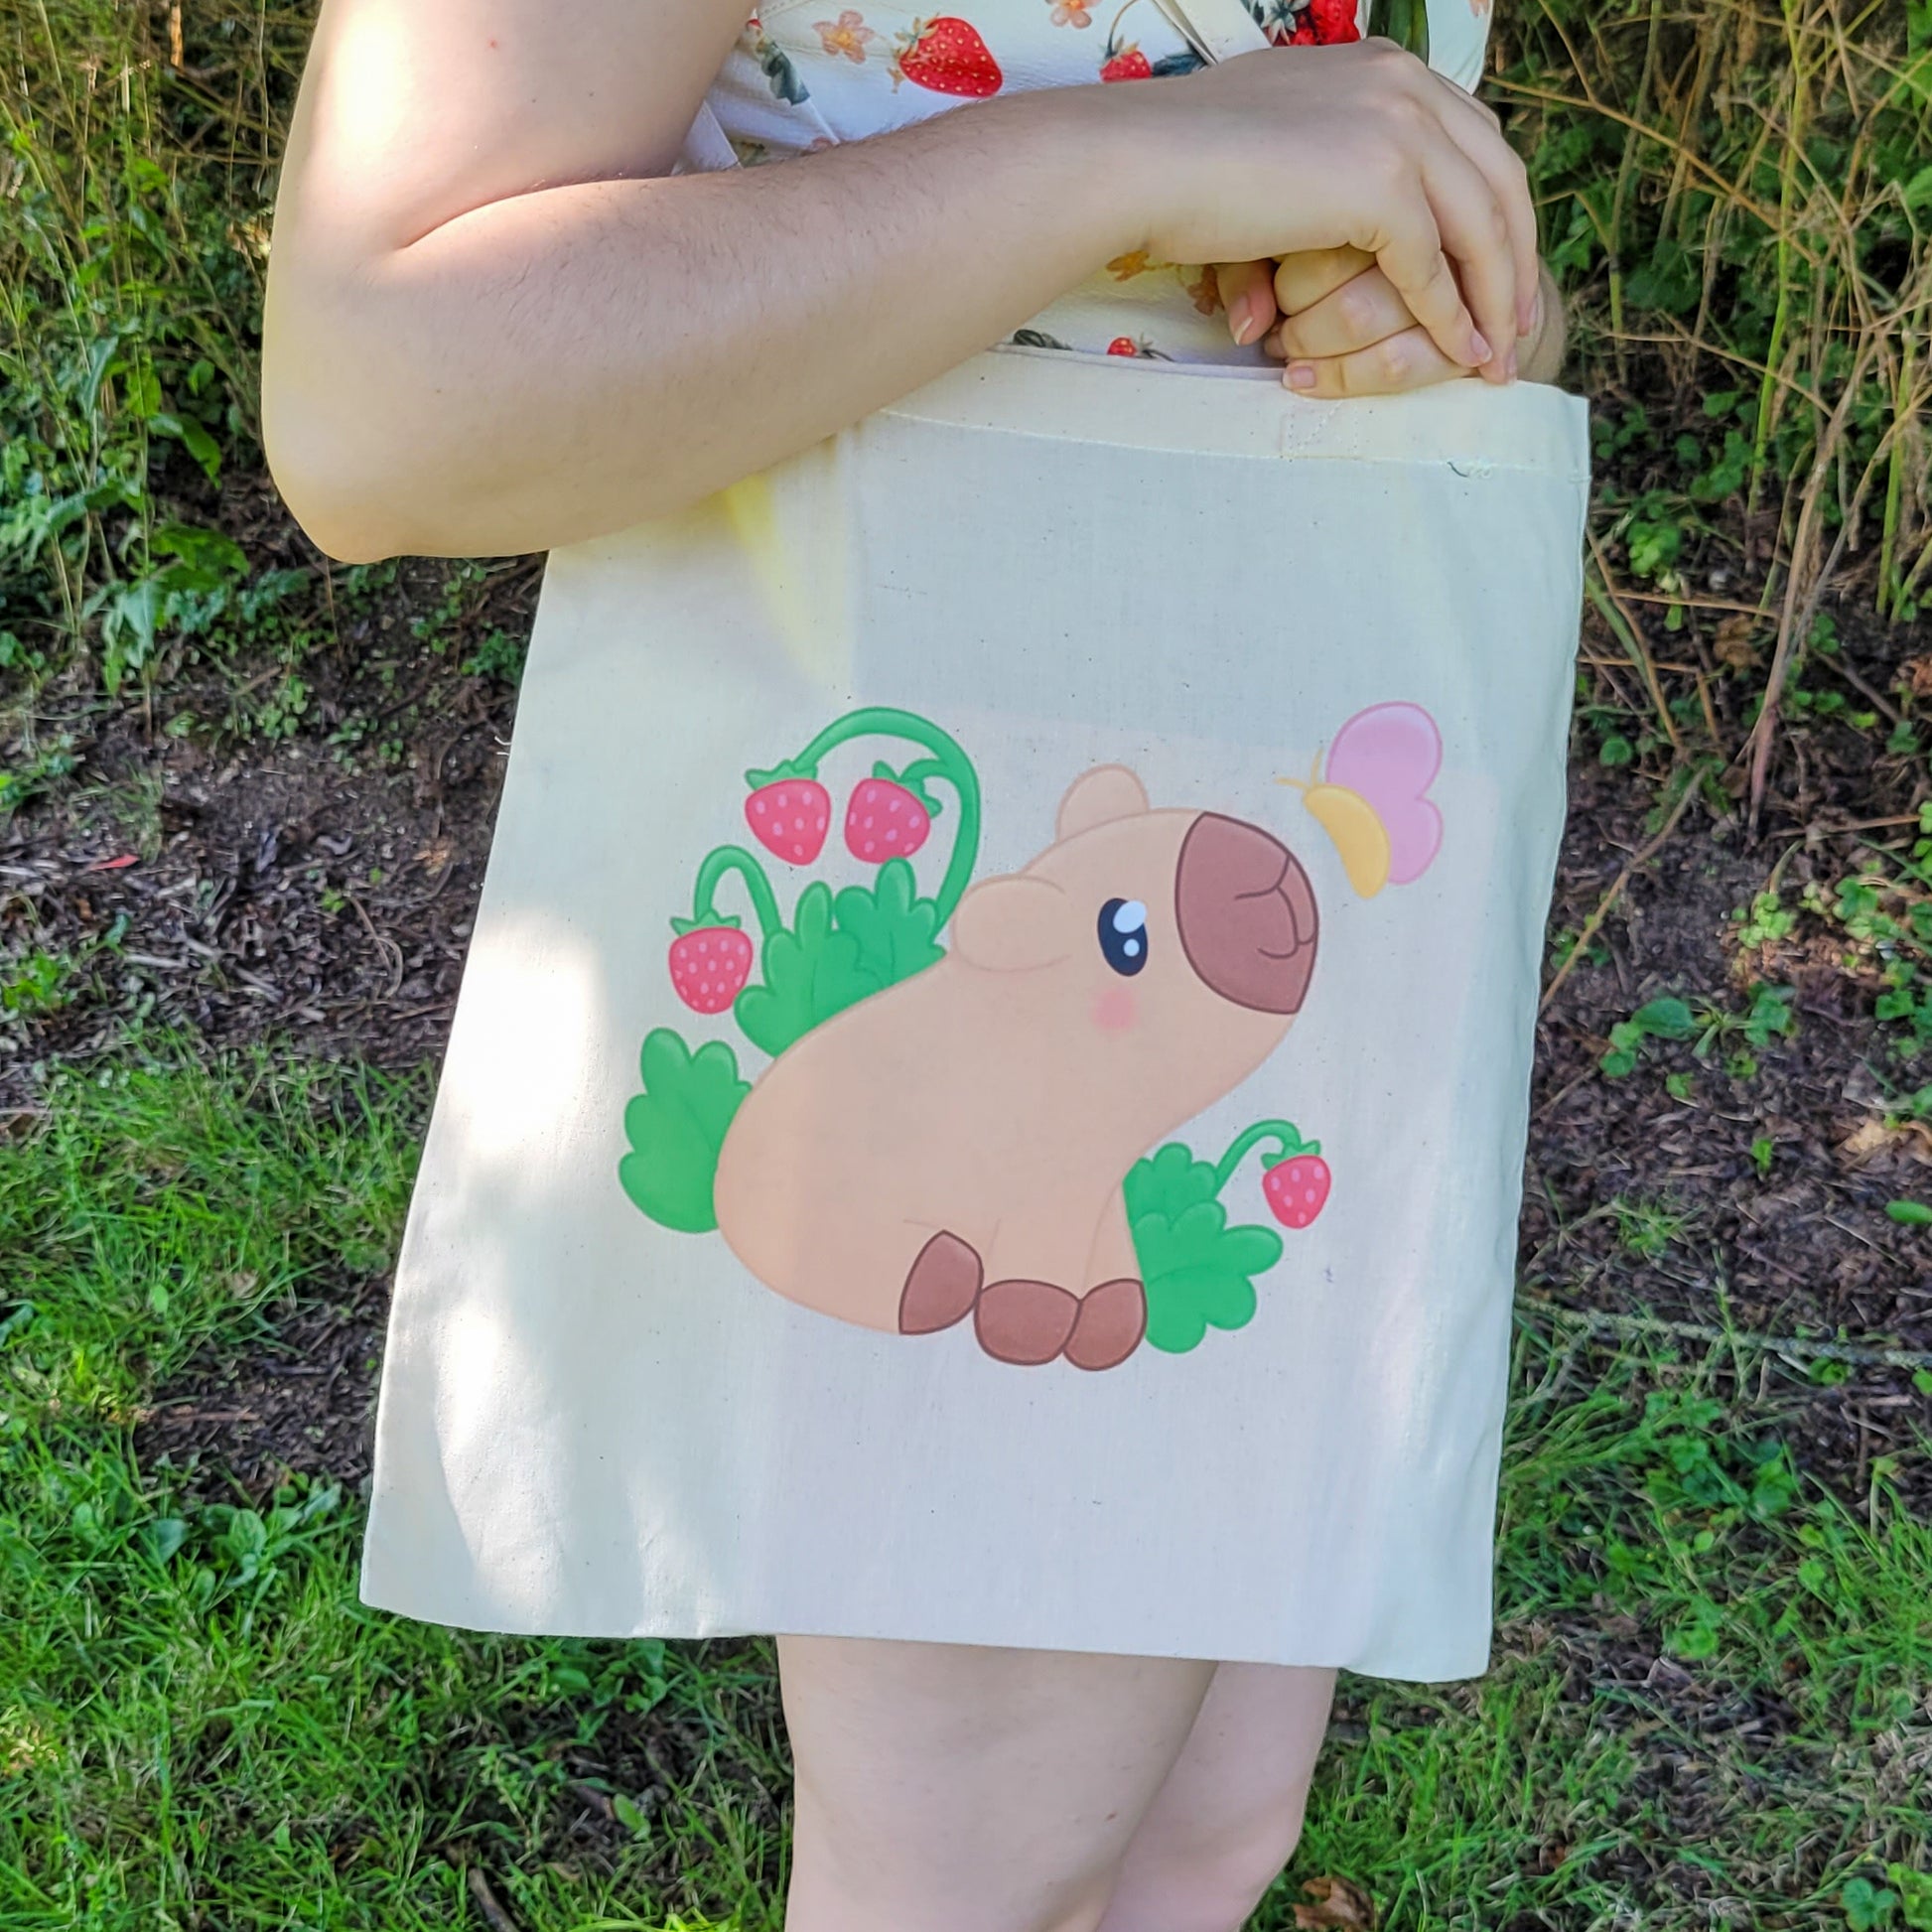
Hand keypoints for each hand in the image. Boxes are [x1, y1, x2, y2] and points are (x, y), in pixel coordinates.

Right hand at [1115, 39, 1536, 381]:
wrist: (1141, 162)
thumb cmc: (1180, 165)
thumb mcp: (1275, 156)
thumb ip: (1320, 181)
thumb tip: (1319, 252)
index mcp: (1383, 68)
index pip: (1472, 139)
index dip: (1495, 209)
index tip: (1499, 266)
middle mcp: (1404, 83)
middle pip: (1498, 177)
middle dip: (1517, 256)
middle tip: (1517, 321)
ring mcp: (1399, 127)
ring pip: (1482, 224)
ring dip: (1497, 297)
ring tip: (1497, 355)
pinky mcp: (1381, 182)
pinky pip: (1435, 265)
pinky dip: (1451, 316)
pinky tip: (1457, 354)